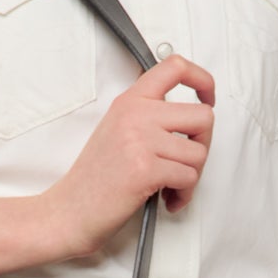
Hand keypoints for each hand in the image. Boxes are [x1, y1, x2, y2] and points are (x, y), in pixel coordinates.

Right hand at [39, 55, 215, 258]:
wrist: (70, 211)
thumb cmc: (95, 178)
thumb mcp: (118, 130)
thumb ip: (149, 115)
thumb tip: (193, 118)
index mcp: (130, 101)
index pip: (176, 67)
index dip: (203, 80)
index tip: (207, 97)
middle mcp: (136, 114)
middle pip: (204, 116)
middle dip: (204, 144)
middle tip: (187, 161)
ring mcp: (140, 140)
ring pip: (199, 152)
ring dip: (192, 176)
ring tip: (172, 187)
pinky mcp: (145, 169)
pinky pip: (189, 177)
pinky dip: (184, 194)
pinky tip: (168, 199)